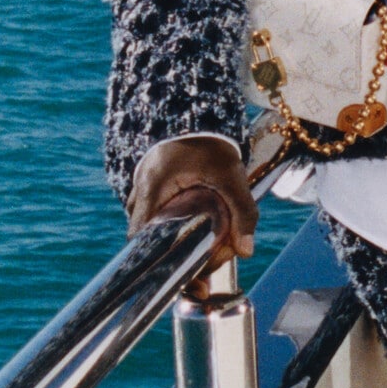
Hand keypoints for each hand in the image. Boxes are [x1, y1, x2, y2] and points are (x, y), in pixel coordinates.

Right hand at [126, 136, 257, 278]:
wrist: (196, 107)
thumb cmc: (209, 141)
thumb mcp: (230, 175)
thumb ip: (242, 211)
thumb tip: (245, 251)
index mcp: (151, 190)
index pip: (141, 240)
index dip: (160, 267)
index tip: (185, 280)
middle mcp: (140, 192)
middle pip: (150, 241)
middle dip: (178, 262)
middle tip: (204, 277)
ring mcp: (144, 189)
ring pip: (155, 229)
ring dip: (178, 246)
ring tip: (206, 257)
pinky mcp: (153, 187)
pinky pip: (158, 216)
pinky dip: (177, 229)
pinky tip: (201, 236)